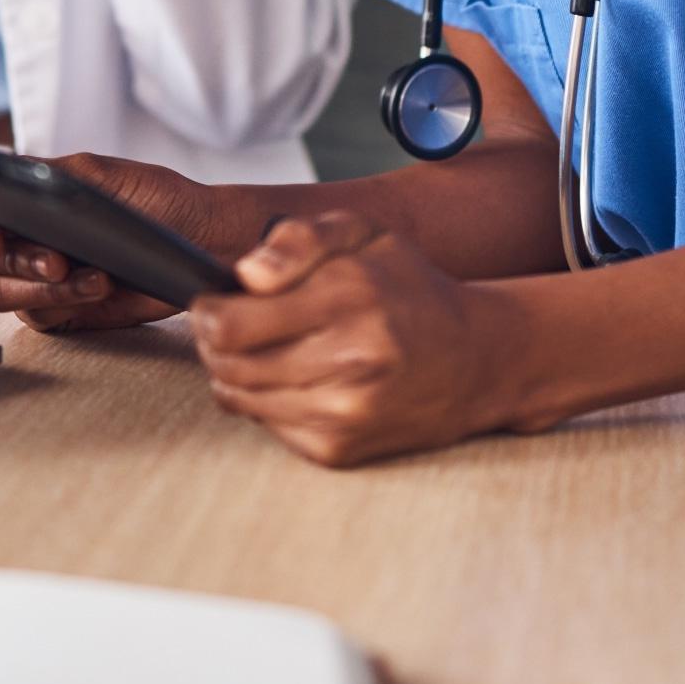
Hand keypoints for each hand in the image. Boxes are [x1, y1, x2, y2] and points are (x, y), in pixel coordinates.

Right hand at [0, 152, 250, 332]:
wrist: (202, 239)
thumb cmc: (152, 199)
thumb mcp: (98, 174)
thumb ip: (47, 173)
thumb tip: (6, 176)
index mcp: (14, 200)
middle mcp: (15, 239)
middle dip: (3, 259)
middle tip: (48, 258)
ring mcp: (32, 280)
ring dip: (37, 284)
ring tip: (79, 269)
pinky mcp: (57, 313)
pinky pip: (38, 314)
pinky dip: (65, 300)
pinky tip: (98, 284)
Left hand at [191, 212, 524, 467]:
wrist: (476, 360)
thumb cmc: (410, 289)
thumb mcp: (364, 234)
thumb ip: (298, 238)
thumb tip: (246, 274)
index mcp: (350, 296)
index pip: (230, 323)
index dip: (208, 310)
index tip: (216, 301)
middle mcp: (350, 359)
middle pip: (226, 364)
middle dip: (213, 341)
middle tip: (230, 325)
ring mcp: (345, 412)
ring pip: (239, 398)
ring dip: (234, 372)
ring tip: (262, 349)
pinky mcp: (340, 449)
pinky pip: (267, 425)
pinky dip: (266, 402)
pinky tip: (294, 379)